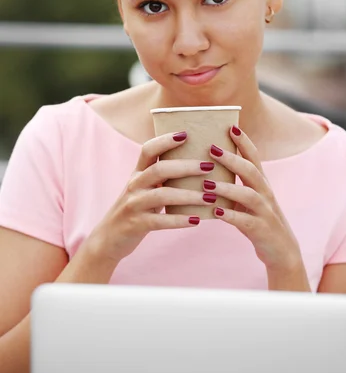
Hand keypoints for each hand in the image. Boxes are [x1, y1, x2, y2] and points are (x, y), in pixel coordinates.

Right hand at [85, 131, 214, 267]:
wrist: (109, 238)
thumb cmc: (136, 209)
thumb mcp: (143, 188)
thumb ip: (161, 176)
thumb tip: (194, 163)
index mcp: (137, 173)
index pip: (148, 149)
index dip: (165, 140)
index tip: (186, 134)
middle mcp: (134, 185)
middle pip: (159, 169)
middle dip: (186, 167)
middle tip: (209, 167)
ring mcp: (134, 204)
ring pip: (163, 195)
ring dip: (190, 195)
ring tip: (211, 197)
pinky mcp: (136, 224)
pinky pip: (160, 221)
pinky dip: (179, 220)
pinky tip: (196, 220)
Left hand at [204, 126, 301, 273]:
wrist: (282, 251)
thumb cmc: (258, 220)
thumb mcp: (248, 199)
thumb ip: (233, 184)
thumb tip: (205, 168)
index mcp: (261, 184)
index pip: (254, 157)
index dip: (244, 142)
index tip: (231, 126)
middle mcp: (265, 194)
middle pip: (251, 171)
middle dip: (232, 159)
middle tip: (211, 148)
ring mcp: (265, 212)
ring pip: (248, 195)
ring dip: (227, 188)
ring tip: (207, 184)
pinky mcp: (261, 230)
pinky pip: (246, 222)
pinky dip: (231, 216)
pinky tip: (216, 213)